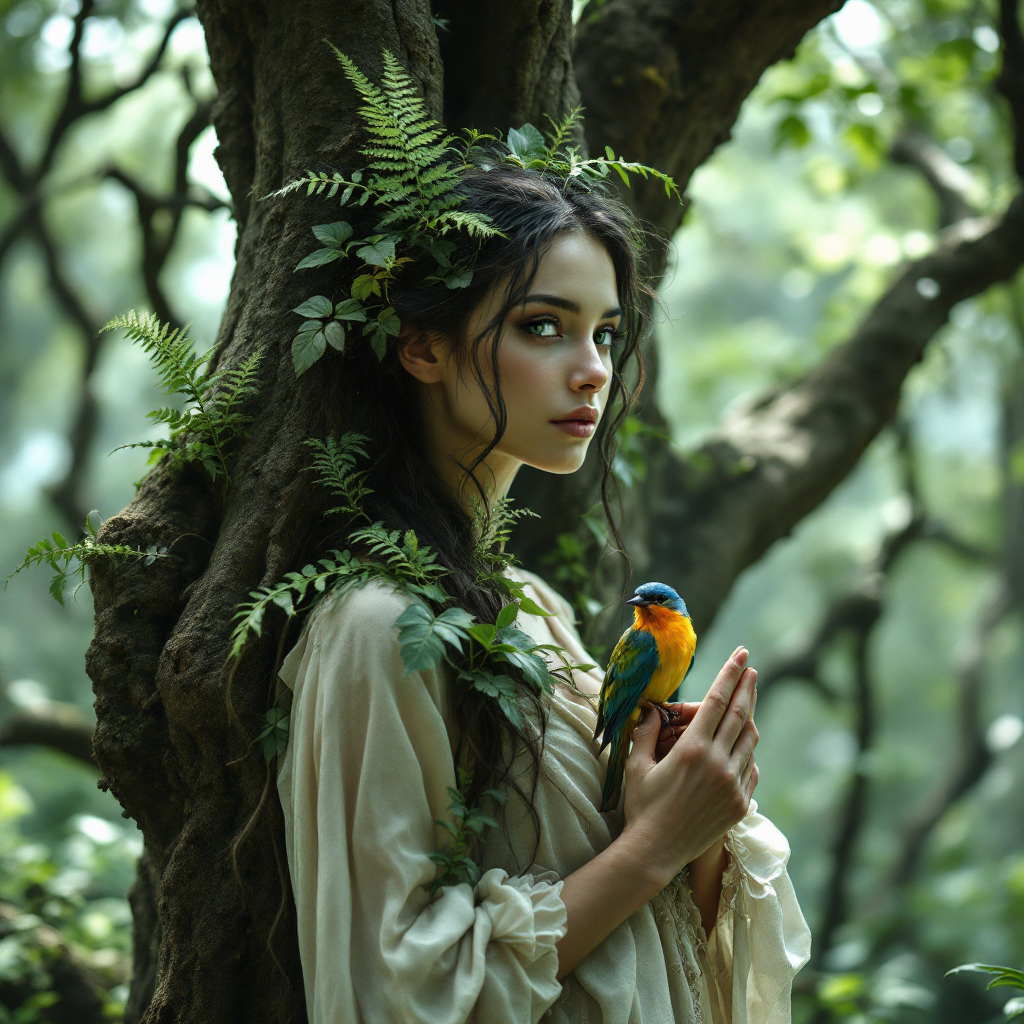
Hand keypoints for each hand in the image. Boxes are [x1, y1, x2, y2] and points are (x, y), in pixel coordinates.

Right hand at [617, 647, 758, 887]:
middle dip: (747, 687)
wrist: (655, 852)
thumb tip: (650, 710)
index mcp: (692, 749)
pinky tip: (742, 745)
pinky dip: (748, 752)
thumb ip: (645, 733)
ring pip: (750, 741)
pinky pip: (751, 768)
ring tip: (747, 703)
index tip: (742, 656)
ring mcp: (733, 785)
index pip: (717, 701)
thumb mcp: (636, 765)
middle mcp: (718, 764)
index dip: (730, 674)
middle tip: (752, 668)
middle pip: (740, 715)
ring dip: (749, 718)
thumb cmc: (641, 807)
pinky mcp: (740, 804)